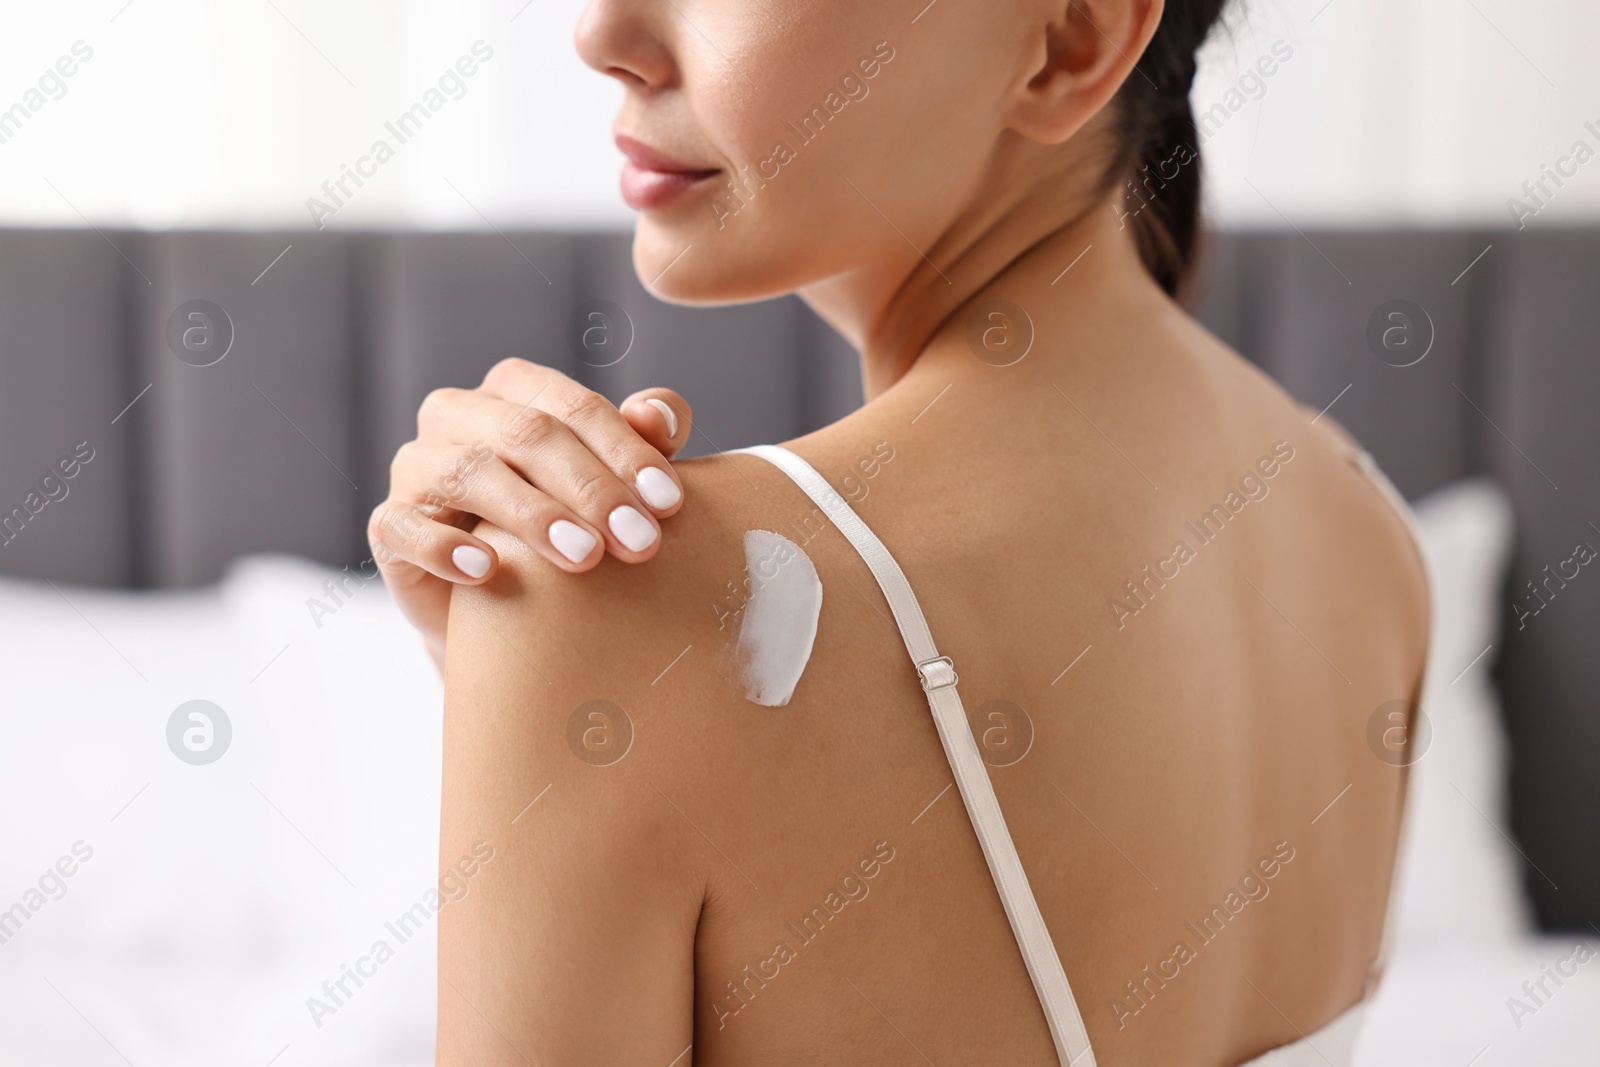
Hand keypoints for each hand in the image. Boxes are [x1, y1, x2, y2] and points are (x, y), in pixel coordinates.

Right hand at [368, 358, 691, 671]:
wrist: (500, 612)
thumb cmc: (565, 528)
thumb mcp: (610, 486)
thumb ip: (641, 445)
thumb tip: (661, 415)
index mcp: (515, 391)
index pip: (573, 405)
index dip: (625, 449)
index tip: (669, 501)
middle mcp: (459, 415)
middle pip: (526, 434)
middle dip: (591, 487)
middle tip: (639, 540)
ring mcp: (416, 467)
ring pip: (468, 471)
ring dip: (532, 514)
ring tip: (584, 556)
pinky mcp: (389, 525)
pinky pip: (405, 526)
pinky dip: (444, 547)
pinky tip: (486, 570)